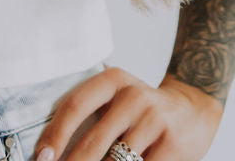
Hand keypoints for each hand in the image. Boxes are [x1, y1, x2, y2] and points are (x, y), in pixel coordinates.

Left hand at [31, 66, 223, 160]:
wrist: (193, 107)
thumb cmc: (141, 108)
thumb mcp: (117, 95)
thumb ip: (90, 108)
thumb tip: (50, 143)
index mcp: (112, 80)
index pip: (75, 105)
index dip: (56, 134)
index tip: (41, 156)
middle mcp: (133, 96)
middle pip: (94, 142)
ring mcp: (155, 120)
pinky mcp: (174, 145)